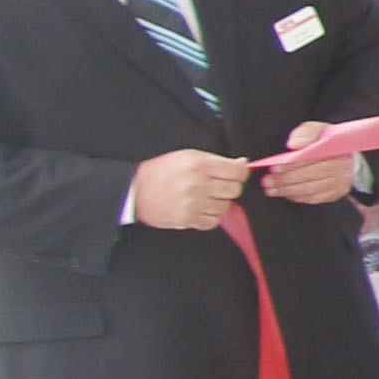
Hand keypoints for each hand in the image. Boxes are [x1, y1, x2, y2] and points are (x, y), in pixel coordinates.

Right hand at [131, 147, 248, 231]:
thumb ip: (217, 160)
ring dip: (219, 202)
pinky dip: (211, 217)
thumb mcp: (188, 156)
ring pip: (225, 206)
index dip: (241, 172)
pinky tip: (201, 208)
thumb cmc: (161, 171)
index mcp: (199, 165)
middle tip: (220, 185)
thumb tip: (242, 163)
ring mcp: (193, 204)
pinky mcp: (187, 219)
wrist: (136, 190)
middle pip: (234, 190)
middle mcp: (198, 184)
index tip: (237, 174)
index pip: (236, 171)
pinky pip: (213, 222)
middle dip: (231, 187)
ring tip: (206, 197)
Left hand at [261, 122, 356, 204]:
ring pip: (311, 189)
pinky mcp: (336, 193)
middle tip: (267, 181)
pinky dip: (298, 197)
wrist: (348, 156)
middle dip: (285, 179)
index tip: (274, 168)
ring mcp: (340, 182)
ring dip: (288, 190)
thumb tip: (293, 144)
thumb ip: (305, 133)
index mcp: (336, 148)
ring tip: (271, 189)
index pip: (312, 158)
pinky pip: (314, 198)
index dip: (292, 164)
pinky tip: (285, 194)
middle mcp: (341, 166)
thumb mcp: (318, 130)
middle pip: (310, 175)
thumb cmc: (326, 142)